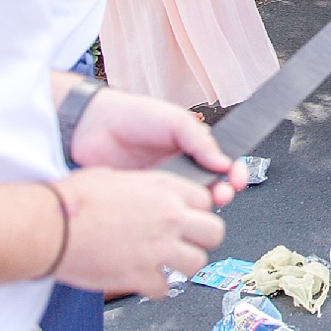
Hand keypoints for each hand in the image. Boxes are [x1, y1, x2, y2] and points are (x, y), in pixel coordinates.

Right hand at [51, 168, 227, 296]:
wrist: (49, 227)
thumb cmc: (72, 200)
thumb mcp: (115, 176)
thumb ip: (142, 187)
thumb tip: (145, 193)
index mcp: (164, 189)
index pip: (206, 200)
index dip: (196, 211)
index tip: (187, 218)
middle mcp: (168, 217)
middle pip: (214, 231)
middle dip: (202, 239)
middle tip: (187, 243)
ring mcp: (157, 248)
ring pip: (197, 262)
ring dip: (183, 266)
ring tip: (168, 265)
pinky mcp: (140, 276)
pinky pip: (165, 289)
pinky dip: (156, 288)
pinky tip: (144, 281)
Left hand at [69, 86, 247, 205]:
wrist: (92, 125)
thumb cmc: (134, 115)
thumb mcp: (175, 120)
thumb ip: (200, 140)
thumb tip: (224, 162)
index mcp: (193, 148)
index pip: (222, 165)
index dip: (234, 173)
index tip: (238, 180)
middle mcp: (180, 168)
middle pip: (210, 188)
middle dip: (221, 193)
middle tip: (221, 195)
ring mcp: (162, 186)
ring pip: (188, 203)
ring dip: (198, 207)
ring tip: (198, 206)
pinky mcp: (143, 201)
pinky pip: (161, 212)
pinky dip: (170, 215)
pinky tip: (171, 212)